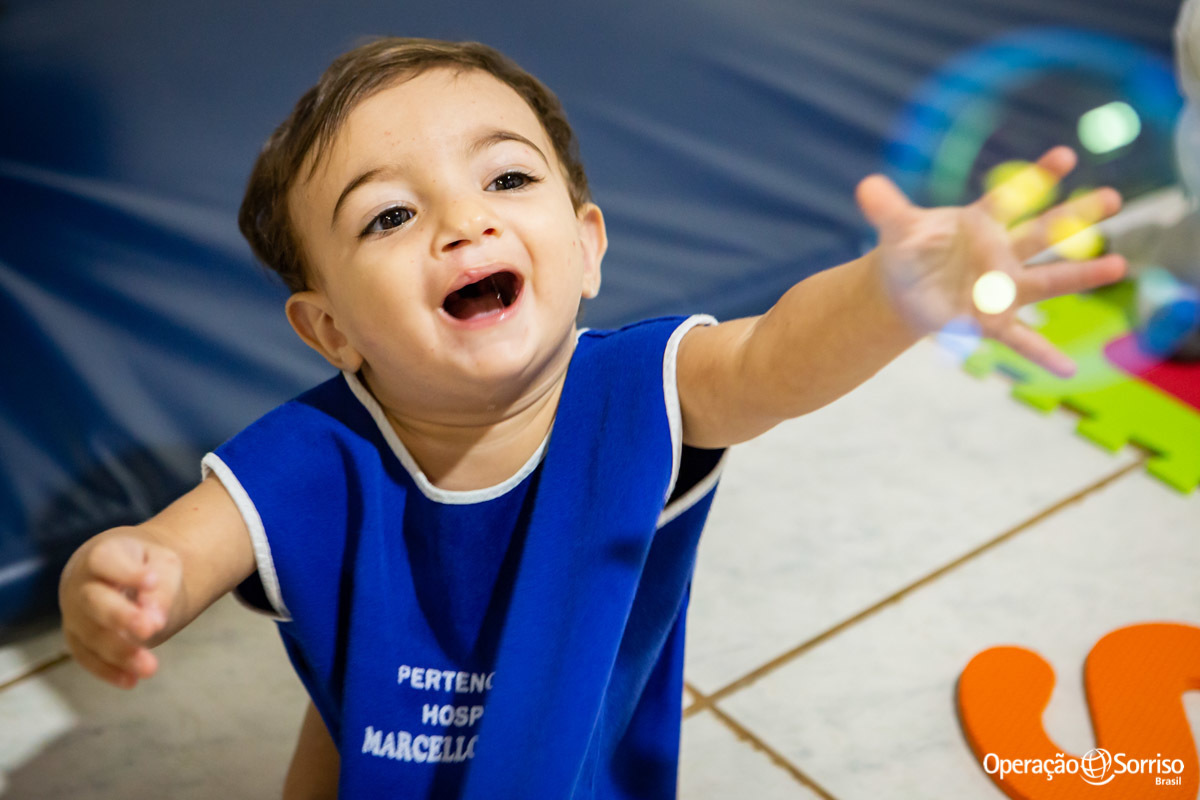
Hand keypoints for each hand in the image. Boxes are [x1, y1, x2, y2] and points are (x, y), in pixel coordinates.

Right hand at [59, 531, 182, 688]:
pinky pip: (86, 657)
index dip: (126, 572)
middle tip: (149, 629)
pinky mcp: (77, 639)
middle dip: (121, 617)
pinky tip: (131, 680)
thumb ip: (161, 589)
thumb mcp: (163, 565)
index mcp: (102, 555)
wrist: (122, 572)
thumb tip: (154, 621)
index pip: (106, 560)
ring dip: (120, 653)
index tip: (152, 581)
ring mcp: (74, 613)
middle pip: (93, 601)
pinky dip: (108, 670)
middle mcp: (80, 584)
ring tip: (150, 667)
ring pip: (91, 635)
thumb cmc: (145, 565)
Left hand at [856, 146, 1126, 376]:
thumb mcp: (897, 230)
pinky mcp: (994, 320)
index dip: (1037, 177)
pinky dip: (1042, 353)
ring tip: (1117, 265)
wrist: (905, 290)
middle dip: (1077, 217)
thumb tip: (865, 186)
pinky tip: (1067, 367)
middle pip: (1044, 232)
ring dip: (1080, 275)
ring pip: (1047, 280)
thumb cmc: (910, 252)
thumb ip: (886, 207)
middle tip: (1113, 198)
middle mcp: (1000, 254)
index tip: (1065, 156)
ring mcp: (1002, 288)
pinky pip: (1022, 339)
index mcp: (980, 225)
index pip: (1012, 197)